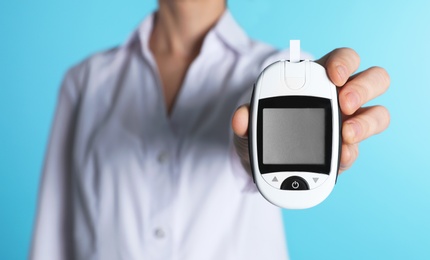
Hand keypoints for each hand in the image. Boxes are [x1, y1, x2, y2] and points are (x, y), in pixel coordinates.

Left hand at [231, 48, 389, 173]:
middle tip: (345, 104)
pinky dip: (350, 153)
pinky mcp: (347, 150)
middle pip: (373, 79)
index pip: (341, 60)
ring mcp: (349, 123)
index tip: (334, 76)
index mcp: (319, 80)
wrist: (264, 161)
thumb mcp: (250, 124)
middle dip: (363, 88)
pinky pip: (358, 149)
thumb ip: (245, 119)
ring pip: (378, 113)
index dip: (343, 62)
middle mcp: (341, 97)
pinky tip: (338, 158)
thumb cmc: (263, 130)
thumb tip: (241, 118)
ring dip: (367, 123)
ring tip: (346, 135)